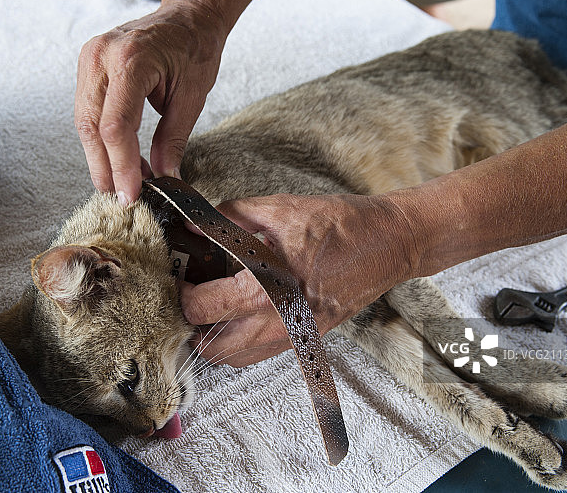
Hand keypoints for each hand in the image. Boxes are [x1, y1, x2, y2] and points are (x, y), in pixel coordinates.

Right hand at [74, 5, 225, 201]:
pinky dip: (100, 138)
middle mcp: (102, 56)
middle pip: (91, 126)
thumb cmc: (195, 49)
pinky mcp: (88, 65)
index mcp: (132, 60)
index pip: (116, 126)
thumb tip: (164, 177)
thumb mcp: (192, 97)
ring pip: (84, 122)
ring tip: (121, 182)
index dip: (121, 165)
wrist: (188, 16)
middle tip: (120, 197)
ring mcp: (90, 57)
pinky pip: (87, 110)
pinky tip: (118, 158)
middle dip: (105, 168)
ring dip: (100, 157)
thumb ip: (173, 139)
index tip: (131, 193)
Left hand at [180, 193, 416, 365]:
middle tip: (189, 295)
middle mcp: (280, 321)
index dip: (180, 295)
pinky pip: (260, 353)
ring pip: (235, 358)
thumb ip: (228, 217)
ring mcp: (295, 335)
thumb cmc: (340, 225)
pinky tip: (240, 312)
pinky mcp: (306, 338)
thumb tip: (193, 224)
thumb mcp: (279, 209)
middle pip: (213, 348)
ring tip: (212, 304)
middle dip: (193, 325)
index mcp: (268, 288)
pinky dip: (241, 341)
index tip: (177, 279)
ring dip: (215, 337)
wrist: (389, 243)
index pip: (203, 308)